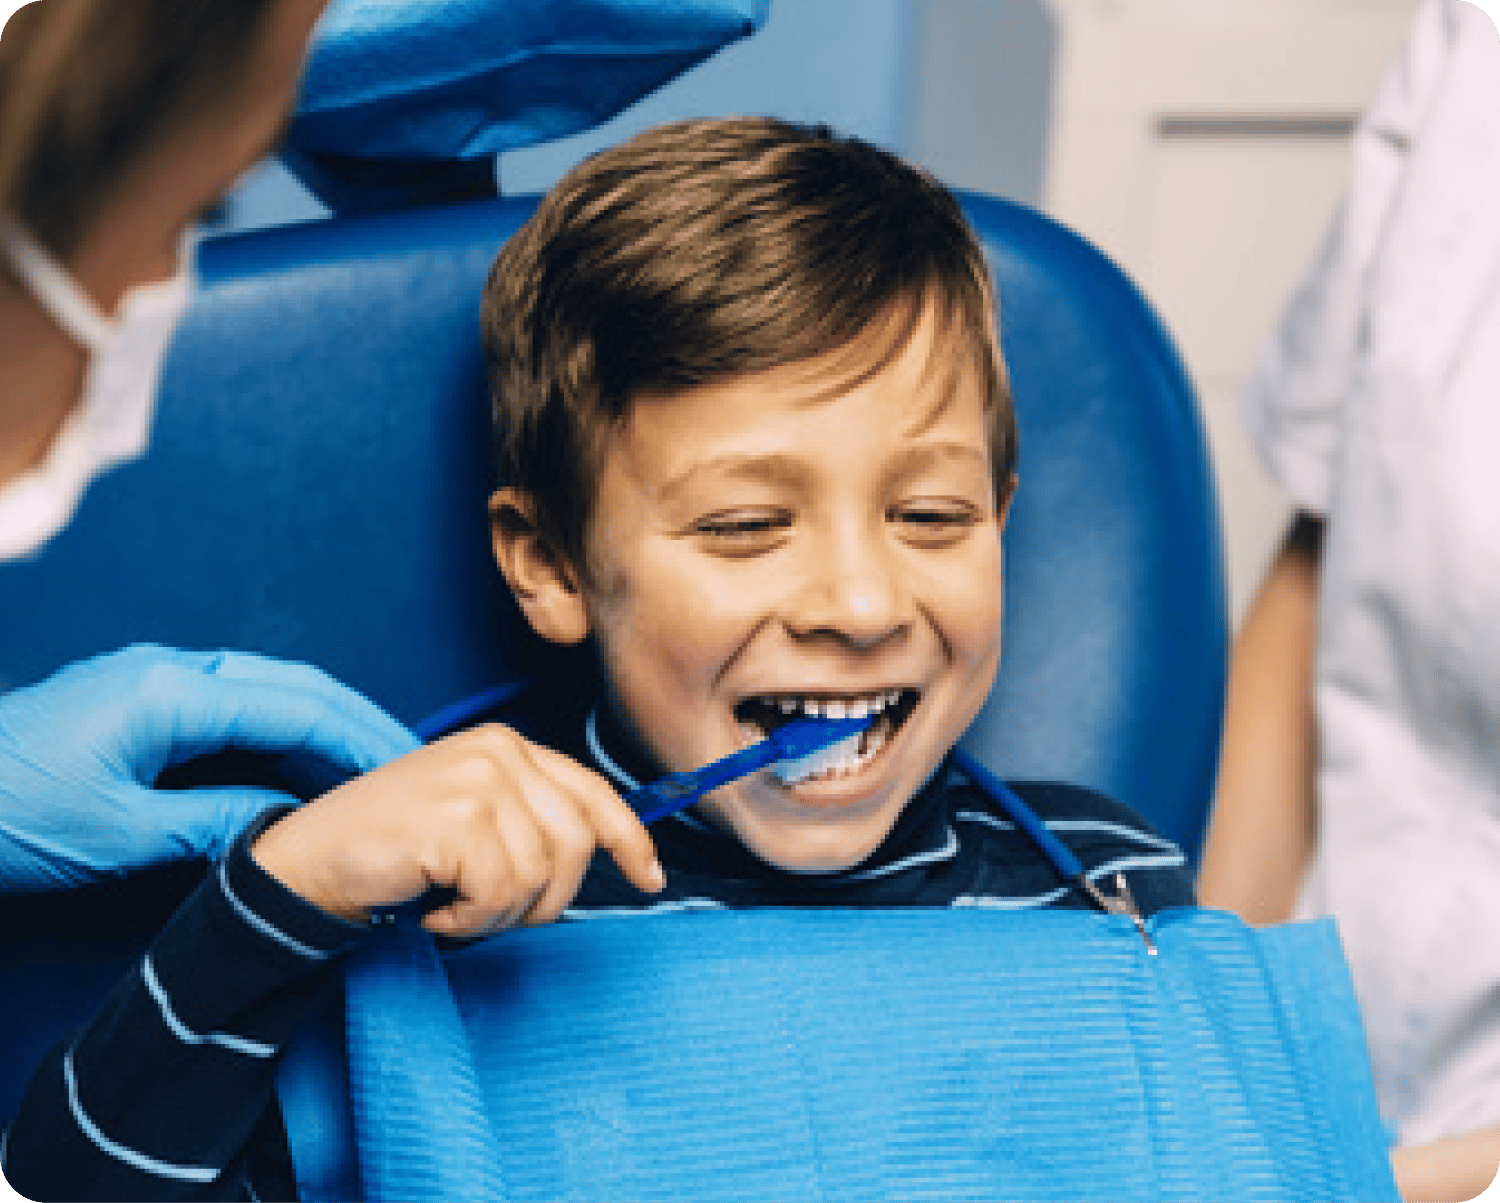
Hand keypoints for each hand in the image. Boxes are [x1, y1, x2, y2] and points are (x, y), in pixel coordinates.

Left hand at [0, 644, 418, 890]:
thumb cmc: (3, 817)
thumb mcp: (116, 835)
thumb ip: (212, 823)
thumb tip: (288, 828)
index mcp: (170, 692)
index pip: (296, 708)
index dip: (361, 741)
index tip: (411, 774)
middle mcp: (171, 672)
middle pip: (293, 685)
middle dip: (359, 721)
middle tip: (416, 765)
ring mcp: (156, 682)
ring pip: (269, 691)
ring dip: (325, 726)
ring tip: (376, 769)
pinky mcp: (142, 703)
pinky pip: (236, 709)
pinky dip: (283, 735)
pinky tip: (306, 770)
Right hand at [250, 724, 664, 936]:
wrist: (307, 862)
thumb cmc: (392, 850)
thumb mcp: (472, 818)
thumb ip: (530, 819)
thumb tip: (604, 854)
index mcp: (508, 746)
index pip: (592, 792)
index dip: (630, 839)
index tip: (650, 878)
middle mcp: (499, 752)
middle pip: (575, 845)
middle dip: (542, 898)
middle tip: (485, 909)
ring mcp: (478, 781)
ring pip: (540, 877)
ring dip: (496, 914)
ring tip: (450, 902)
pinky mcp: (457, 819)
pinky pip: (501, 895)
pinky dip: (468, 920)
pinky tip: (432, 906)